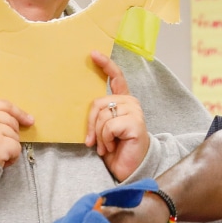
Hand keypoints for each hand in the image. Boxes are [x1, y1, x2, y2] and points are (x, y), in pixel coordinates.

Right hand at [0, 99, 30, 167]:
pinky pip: (16, 148)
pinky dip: (12, 157)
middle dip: (11, 134)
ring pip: (15, 135)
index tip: (28, 120)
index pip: (3, 105)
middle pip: (11, 121)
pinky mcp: (0, 143)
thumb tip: (20, 120)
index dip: (18, 112)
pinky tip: (0, 160)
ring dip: (9, 147)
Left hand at [86, 52, 149, 181]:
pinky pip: (109, 126)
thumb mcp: (102, 129)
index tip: (93, 54)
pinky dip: (106, 139)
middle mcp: (131, 103)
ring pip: (102, 116)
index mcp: (123, 101)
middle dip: (91, 124)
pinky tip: (113, 147)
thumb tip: (85, 107)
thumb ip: (98, 114)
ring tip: (106, 146)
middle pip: (98, 103)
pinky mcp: (136, 123)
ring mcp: (135, 112)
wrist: (129, 168)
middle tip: (93, 142)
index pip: (116, 78)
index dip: (105, 64)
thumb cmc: (116, 149)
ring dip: (98, 135)